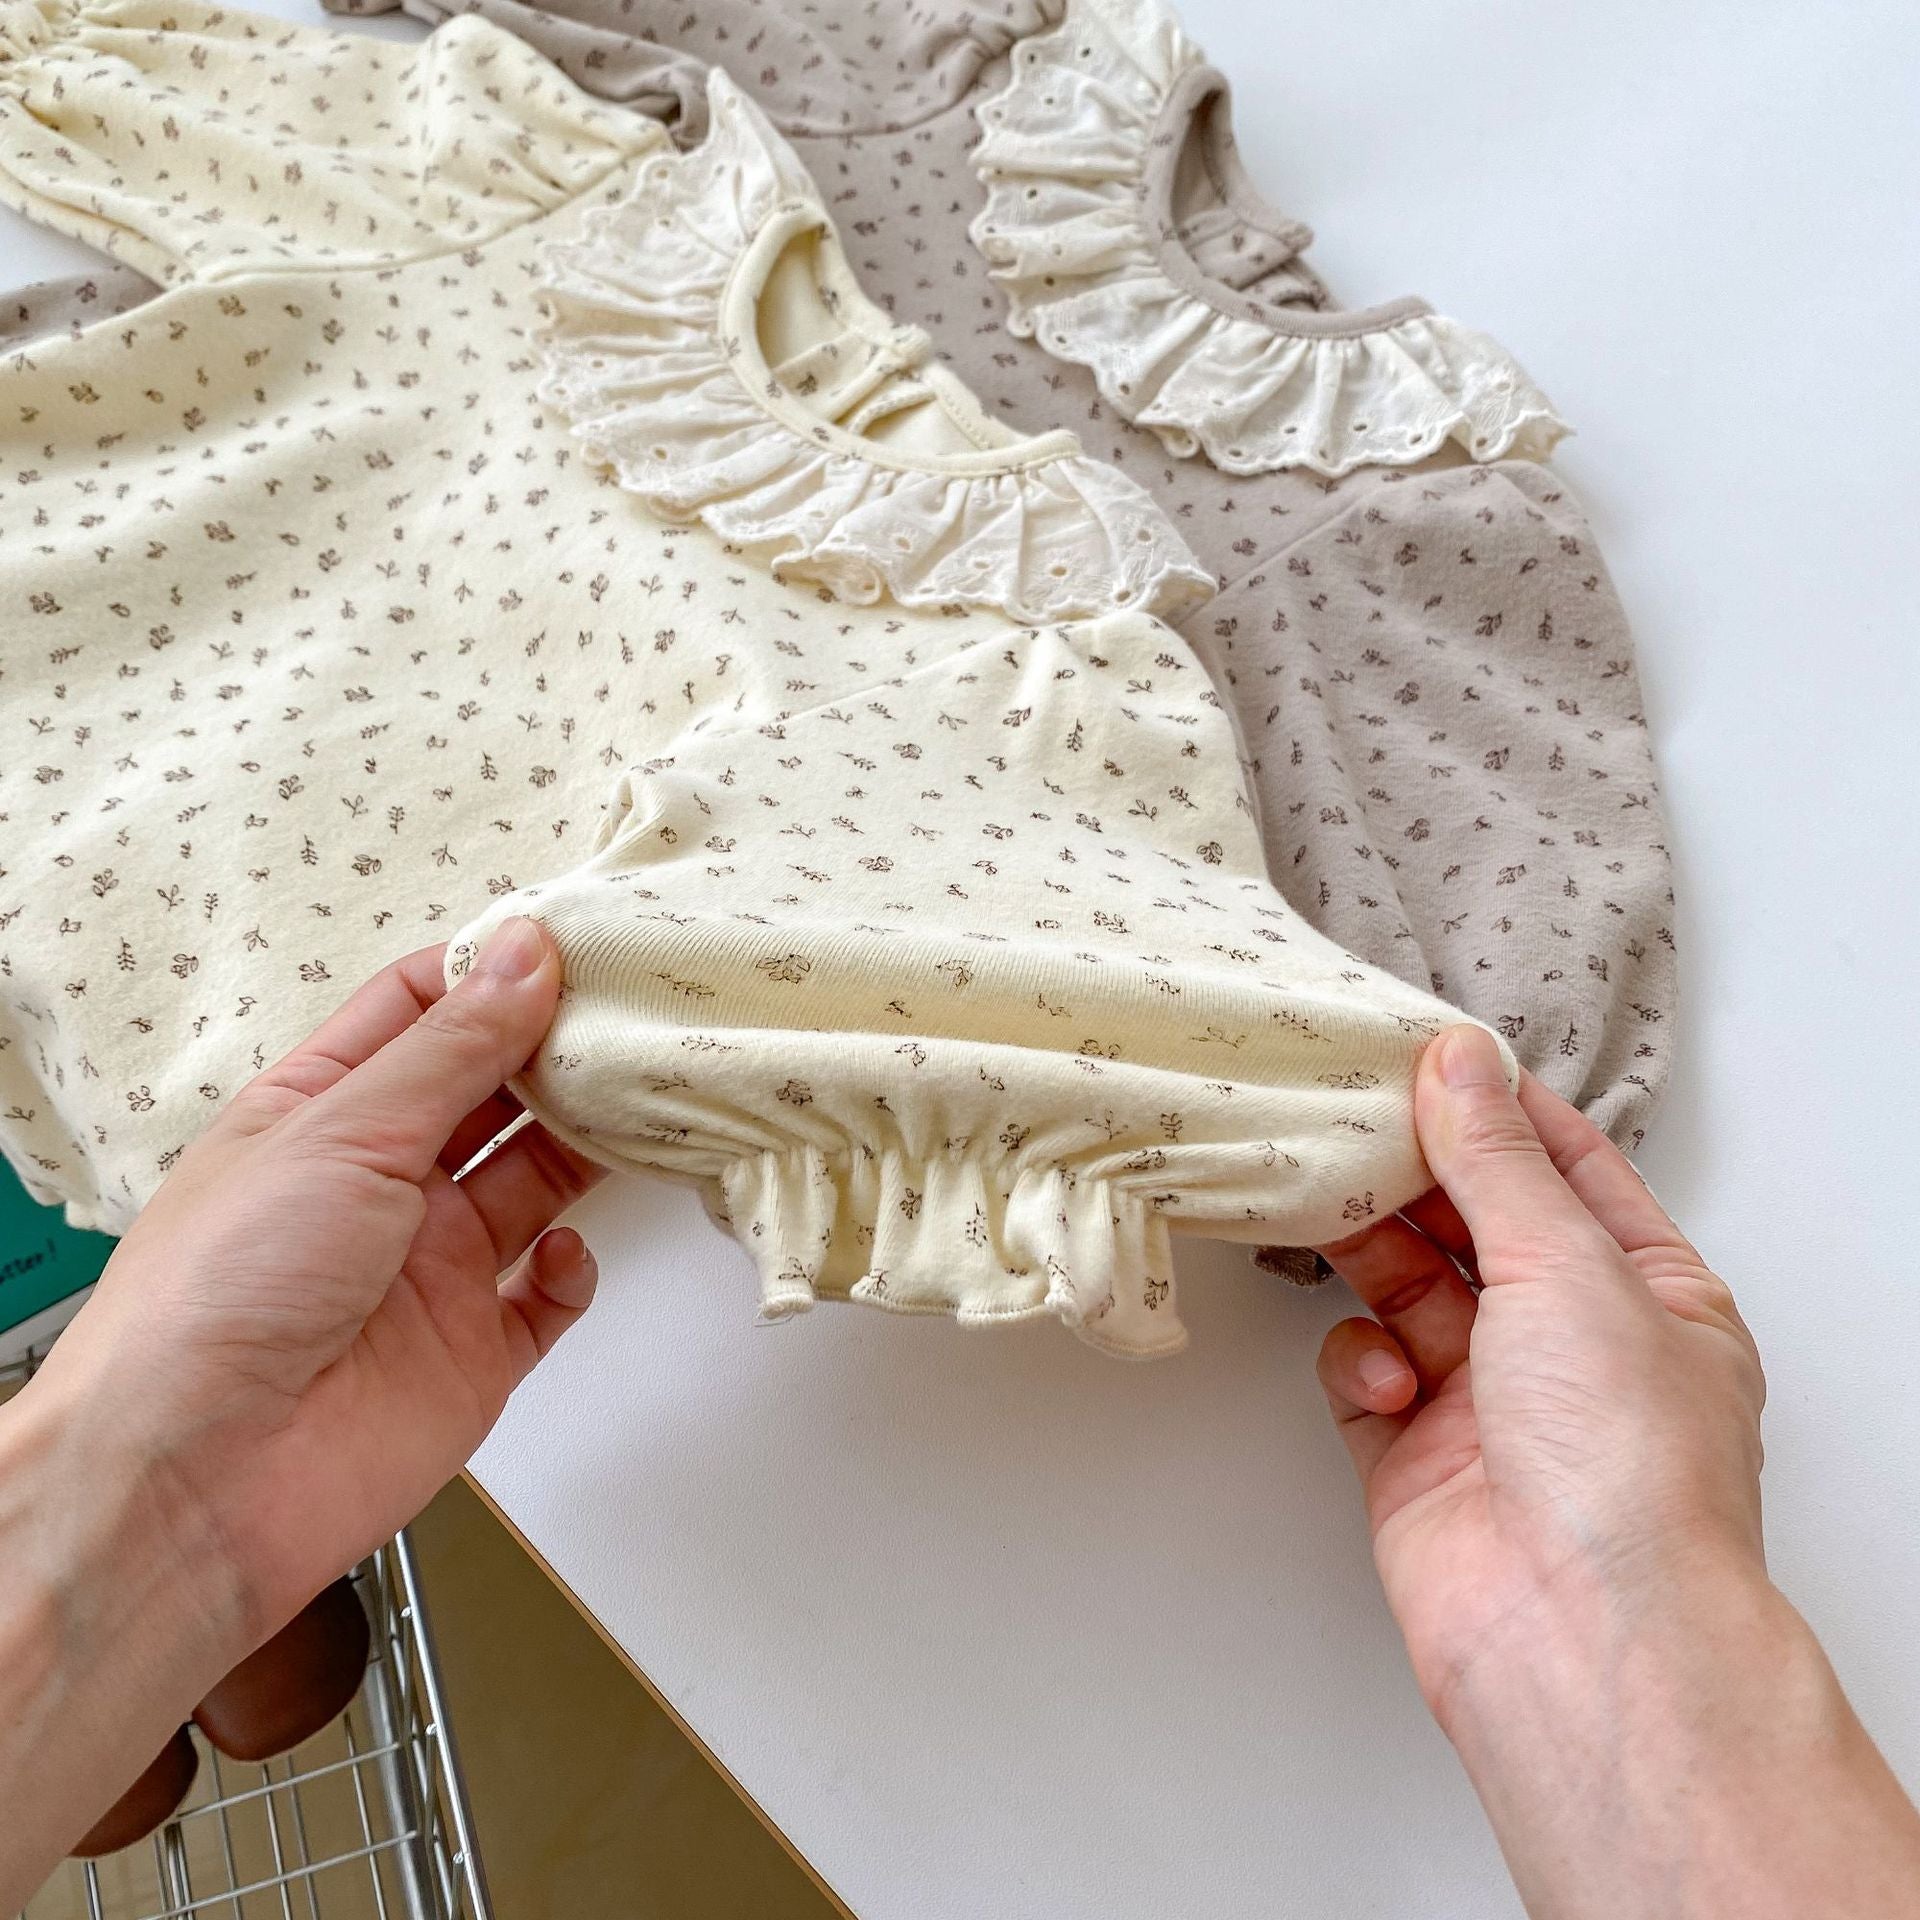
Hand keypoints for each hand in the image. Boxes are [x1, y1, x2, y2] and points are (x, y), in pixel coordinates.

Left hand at [29, 918, 603, 1649]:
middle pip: (493, 1094)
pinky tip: (564, 1256)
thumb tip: (527, 952)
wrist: (197, 1483)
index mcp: (324, 1113)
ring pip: (536, 1183)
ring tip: (641, 1108)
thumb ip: (452, 1048)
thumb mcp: (340, 1133)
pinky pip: (549, 1297)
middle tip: (633, 1021)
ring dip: (588, 1147)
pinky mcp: (473, 1352)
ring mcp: (431, 1268)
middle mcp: (382, 1184)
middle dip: (559, 1055)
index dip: (491, 977)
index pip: (418, 1015)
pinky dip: (572, 1270)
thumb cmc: (222, 1293)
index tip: (574, 949)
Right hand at [1314, 1026, 1919, 1918]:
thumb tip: (1461, 1063)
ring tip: (1338, 1213)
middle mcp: (1572, 1347)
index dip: (1500, 1110)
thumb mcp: (1568, 1267)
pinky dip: (1360, 1359)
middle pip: (1476, 1225)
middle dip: (1418, 1178)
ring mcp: (1491, 1402)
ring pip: (1409, 1288)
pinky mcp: (1414, 1454)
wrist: (1576, 1633)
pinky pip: (1364, 1369)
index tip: (1431, 1057)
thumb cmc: (1626, 1468)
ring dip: (1374, 1253)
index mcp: (1648, 1296)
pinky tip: (1385, 1375)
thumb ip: (1497, 1160)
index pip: (1569, 1172)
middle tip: (1356, 1121)